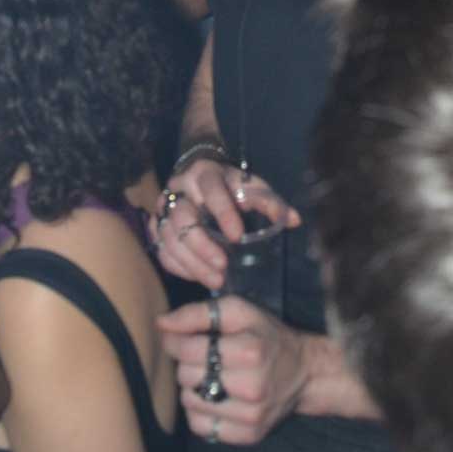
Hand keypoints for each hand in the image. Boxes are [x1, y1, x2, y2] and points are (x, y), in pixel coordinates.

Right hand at [153, 161, 298, 288]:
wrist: (199, 171)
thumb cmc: (232, 184)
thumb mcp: (253, 187)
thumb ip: (272, 203)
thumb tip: (295, 221)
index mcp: (206, 174)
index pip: (211, 189)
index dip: (223, 213)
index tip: (237, 237)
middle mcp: (181, 188)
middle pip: (182, 216)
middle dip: (201, 245)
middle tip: (222, 267)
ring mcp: (165, 206)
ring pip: (169, 236)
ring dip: (191, 262)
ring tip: (215, 280)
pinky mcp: (157, 224)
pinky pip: (161, 248)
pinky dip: (177, 266)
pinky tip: (196, 276)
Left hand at [157, 293, 307, 444]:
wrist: (303, 372)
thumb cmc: (266, 335)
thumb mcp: (239, 311)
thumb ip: (198, 313)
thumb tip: (161, 324)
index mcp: (251, 351)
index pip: (189, 350)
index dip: (174, 341)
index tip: (176, 337)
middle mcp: (252, 387)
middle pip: (187, 377)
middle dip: (186, 363)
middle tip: (202, 356)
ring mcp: (252, 416)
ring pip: (190, 403)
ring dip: (192, 387)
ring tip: (209, 376)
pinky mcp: (249, 436)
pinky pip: (201, 427)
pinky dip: (199, 411)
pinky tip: (213, 397)